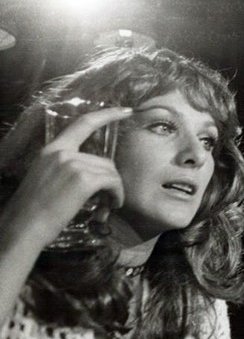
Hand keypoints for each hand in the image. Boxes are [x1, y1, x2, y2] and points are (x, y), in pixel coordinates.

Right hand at [2, 107, 131, 248]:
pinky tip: (111, 206)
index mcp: (51, 150)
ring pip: (110, 173)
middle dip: (110, 180)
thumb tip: (94, 174)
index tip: (125, 110)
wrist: (23, 228)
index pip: (82, 123)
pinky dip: (117, 195)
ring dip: (113, 190)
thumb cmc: (34, 210)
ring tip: (106, 206)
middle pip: (104, 160)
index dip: (107, 115)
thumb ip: (67, 168)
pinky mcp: (84, 179)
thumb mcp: (46, 178)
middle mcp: (63, 153)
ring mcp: (74, 164)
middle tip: (106, 199)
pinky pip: (113, 183)